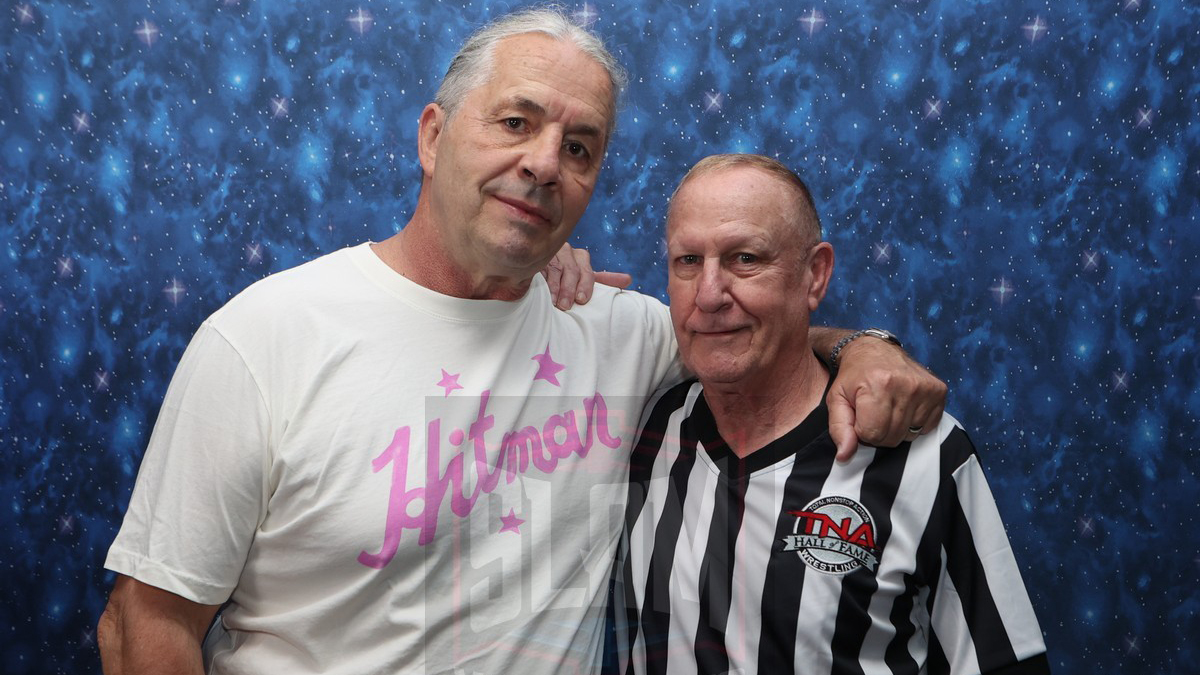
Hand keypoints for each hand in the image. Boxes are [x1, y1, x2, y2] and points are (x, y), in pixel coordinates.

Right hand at [542, 242, 632, 309]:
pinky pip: (538, 267)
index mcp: (580, 257)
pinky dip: (540, 280)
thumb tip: (628, 279)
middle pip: (571, 270)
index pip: (586, 272)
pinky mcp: (534, 257)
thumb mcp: (584, 277)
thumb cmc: (565, 276)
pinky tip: (540, 290)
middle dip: (569, 289)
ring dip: (555, 287)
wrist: (538, 262)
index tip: (582, 299)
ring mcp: (548, 253)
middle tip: (567, 306)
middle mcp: (565, 252)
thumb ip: (604, 279)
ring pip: (555, 269)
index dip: (585, 285)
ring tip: (555, 302)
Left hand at [825, 338, 946, 460]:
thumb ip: (839, 429)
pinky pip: (927, 427)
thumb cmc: (854, 376)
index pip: (872, 435)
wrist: (874, 348)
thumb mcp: (837, 399)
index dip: (863, 431)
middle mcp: (906, 385)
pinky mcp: (939, 390)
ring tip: (888, 408)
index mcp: (878, 386)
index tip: (860, 416)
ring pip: (909, 435)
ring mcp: (926, 388)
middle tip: (873, 413)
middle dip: (879, 431)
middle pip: (892, 437)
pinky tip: (904, 406)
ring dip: (896, 428)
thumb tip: (845, 456)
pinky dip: (913, 423)